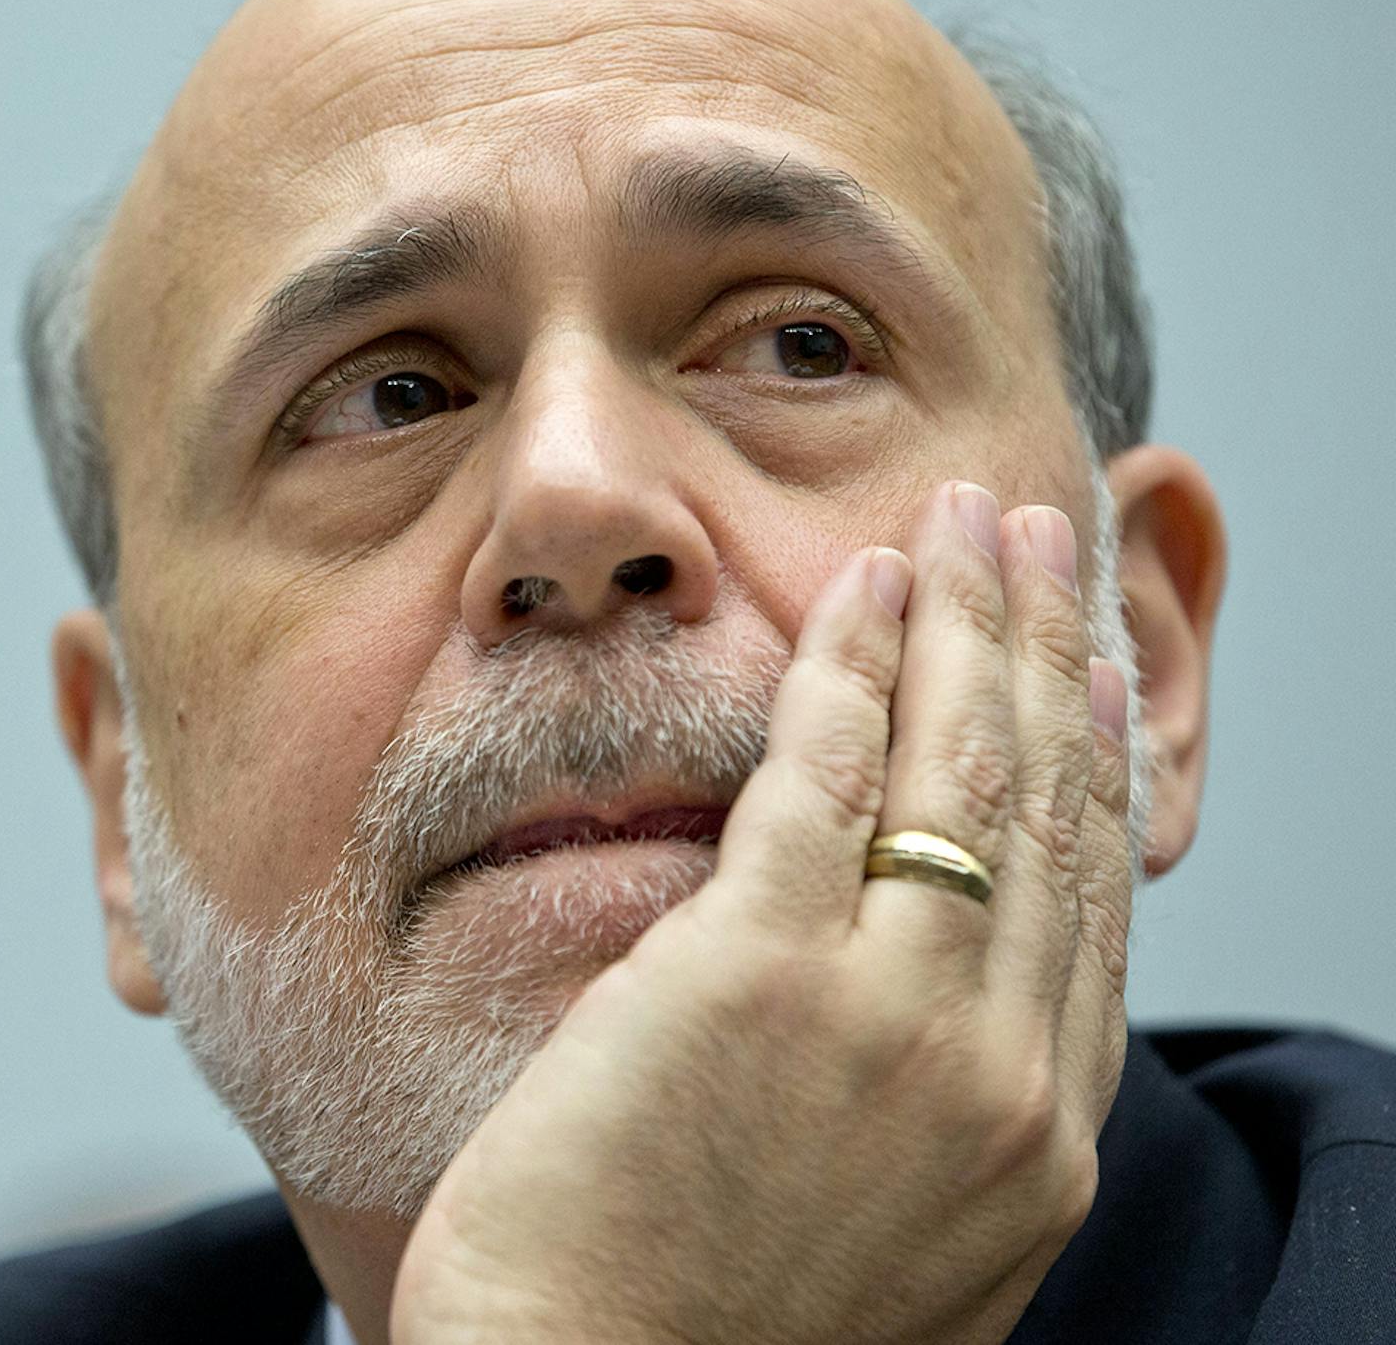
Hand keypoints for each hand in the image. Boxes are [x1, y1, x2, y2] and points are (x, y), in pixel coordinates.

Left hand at [389, 479, 1133, 1344]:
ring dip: (971, 623)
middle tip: (1046, 544)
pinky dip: (848, 663)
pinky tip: (860, 586)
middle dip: (1050, 655)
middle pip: (1048, 814)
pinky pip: (821, 774)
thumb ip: (924, 1115)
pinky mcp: (756, 973)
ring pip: (959, 771)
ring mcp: (888, 1022)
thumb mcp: (880, 1237)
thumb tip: (925, 1011)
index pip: (1090, 911)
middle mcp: (994, 1079)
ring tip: (973, 523)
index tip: (1091, 677)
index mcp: (1030, 1149)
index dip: (1096, 767)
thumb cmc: (691, 1337)